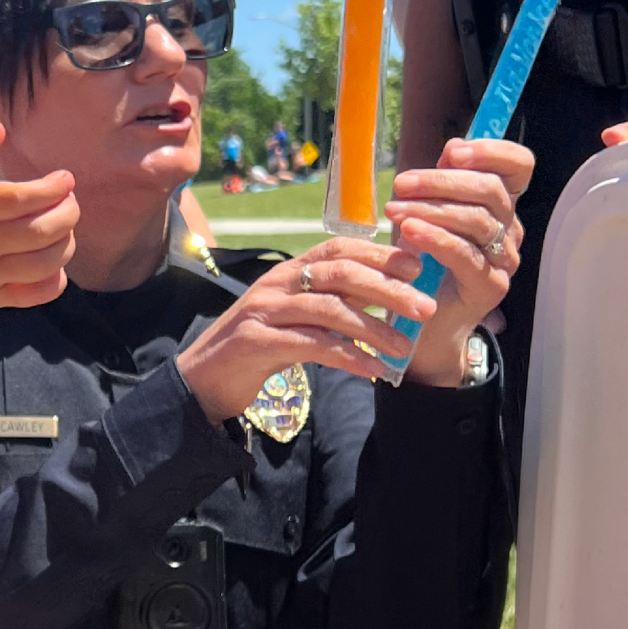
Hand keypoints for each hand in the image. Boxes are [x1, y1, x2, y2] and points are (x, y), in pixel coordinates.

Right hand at [0, 122, 78, 317]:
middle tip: (69, 201)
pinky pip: (34, 295)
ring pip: (43, 263)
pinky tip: (54, 265)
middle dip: (68, 213)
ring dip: (66, 244)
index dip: (52, 188)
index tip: (65, 179)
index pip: (20, 198)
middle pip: (40, 230)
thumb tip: (1, 128)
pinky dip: (54, 281)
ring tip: (64, 230)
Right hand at [177, 239, 431, 422]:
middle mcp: (276, 284)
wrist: (203, 380)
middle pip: (340, 273)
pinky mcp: (255, 342)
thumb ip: (332, 304)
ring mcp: (264, 312)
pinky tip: (371, 369)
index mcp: (288, 272)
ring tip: (403, 348)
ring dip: (373, 328)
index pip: (339, 248)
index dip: (381, 254)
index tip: (418, 269)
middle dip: (388, 289)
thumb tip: (387, 296)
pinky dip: (347, 357)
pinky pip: (311, 346)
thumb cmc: (258, 348)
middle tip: (424, 308)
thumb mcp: (297, 318)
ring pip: (329, 310)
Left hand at [385, 138, 532, 384]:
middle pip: (491, 191)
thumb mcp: (427, 215)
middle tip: (402, 184)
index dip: (493, 152)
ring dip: (431, 209)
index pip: (519, 166)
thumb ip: (442, 183)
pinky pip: (466, 254)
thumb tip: (453, 147)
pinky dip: (436, 238)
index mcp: (501, 205)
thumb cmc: (423, 262)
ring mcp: (504, 259)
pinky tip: (409, 230)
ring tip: (394, 210)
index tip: (453, 152)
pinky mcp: (491, 286)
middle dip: (443, 182)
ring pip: (478, 220)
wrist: (423, 321)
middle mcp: (510, 229)